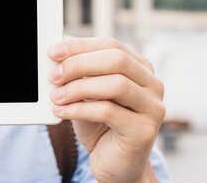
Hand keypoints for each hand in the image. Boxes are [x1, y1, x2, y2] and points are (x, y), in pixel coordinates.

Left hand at [48, 37, 164, 182]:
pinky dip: (80, 109)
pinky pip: (109, 111)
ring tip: (56, 97)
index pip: (111, 45)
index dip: (80, 46)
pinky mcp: (144, 131)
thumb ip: (79, 74)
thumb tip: (56, 57)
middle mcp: (153, 85)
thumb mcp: (87, 92)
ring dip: (78, 88)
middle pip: (116, 60)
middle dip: (79, 64)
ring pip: (116, 84)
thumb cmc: (99, 123)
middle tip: (53, 75)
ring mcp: (153, 108)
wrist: (113, 162)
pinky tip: (62, 112)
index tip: (53, 52)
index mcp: (140, 68)